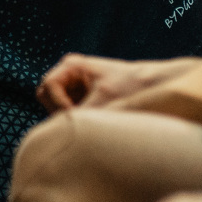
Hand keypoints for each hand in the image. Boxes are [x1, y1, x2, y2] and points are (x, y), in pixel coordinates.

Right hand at [37, 54, 201, 112]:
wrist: (156, 86)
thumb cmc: (131, 87)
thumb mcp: (103, 104)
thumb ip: (80, 118)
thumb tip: (60, 136)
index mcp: (71, 65)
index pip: (47, 87)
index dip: (60, 104)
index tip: (79, 115)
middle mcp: (69, 73)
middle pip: (45, 96)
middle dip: (59, 111)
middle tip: (83, 119)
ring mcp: (74, 86)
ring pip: (54, 106)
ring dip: (68, 117)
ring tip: (92, 120)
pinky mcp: (81, 98)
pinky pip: (66, 113)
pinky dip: (76, 119)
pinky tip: (96, 120)